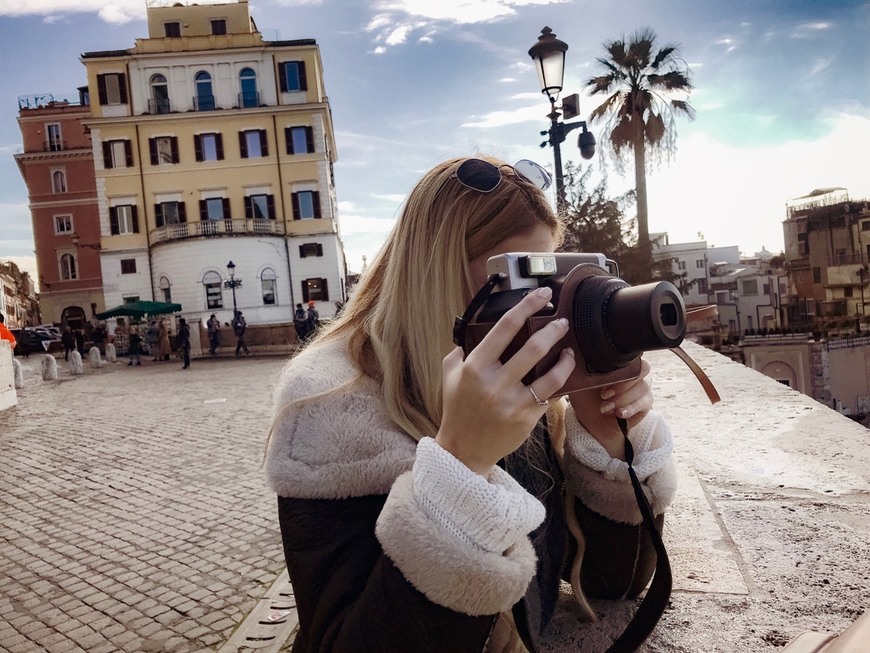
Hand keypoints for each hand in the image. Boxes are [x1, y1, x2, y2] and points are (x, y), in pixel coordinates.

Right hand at [436, 287, 575, 474]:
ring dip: (564, 357)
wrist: (463, 450)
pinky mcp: (526, 418)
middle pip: (533, 348)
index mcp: (475, 366)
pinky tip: (563, 371)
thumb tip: (471, 332)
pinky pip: (551, 395)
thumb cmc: (457, 409)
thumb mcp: (449, 376)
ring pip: (550, 373)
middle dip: (553, 329)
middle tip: (561, 321)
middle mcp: (494, 383)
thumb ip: (459, 352)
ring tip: (568, 348)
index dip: (526, 306)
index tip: (541, 294)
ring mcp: (512, 402)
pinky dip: (560, 380)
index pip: (505, 327)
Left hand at [568, 358, 652, 459]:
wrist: (591, 421)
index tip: (602, 382)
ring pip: (643, 387)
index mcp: (619, 364)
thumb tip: (574, 352)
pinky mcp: (645, 403)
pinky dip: (631, 408)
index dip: (618, 368)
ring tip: (606, 408)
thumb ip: (581, 366)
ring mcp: (641, 388)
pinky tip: (619, 414)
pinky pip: (645, 402)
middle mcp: (633, 373)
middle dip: (622, 384)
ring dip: (623, 399)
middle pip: (643, 369)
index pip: (630, 356)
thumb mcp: (579, 381)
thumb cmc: (586, 398)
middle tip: (604, 395)